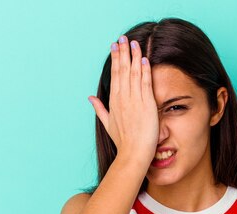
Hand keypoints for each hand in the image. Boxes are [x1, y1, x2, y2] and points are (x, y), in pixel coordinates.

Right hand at [88, 35, 158, 167]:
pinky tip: (144, 59)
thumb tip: (90, 97)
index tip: (115, 46)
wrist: (133, 154)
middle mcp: (122, 98)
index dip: (115, 59)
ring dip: (134, 56)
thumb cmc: (123, 141)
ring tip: (134, 42)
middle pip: (122, 70)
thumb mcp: (108, 123)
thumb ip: (99, 108)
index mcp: (113, 101)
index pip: (114, 75)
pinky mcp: (146, 105)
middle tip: (123, 37)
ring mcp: (134, 101)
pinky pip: (145, 83)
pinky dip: (144, 70)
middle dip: (123, 52)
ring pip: (133, 73)